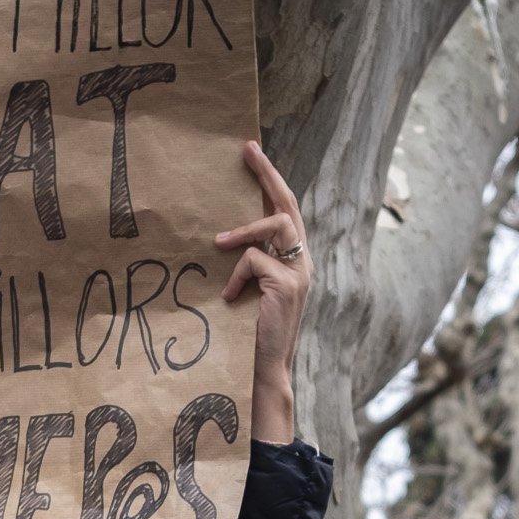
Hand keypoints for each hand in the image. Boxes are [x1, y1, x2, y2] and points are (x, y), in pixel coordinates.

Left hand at [217, 142, 309, 444]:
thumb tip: (216, 234)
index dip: (271, 180)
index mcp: (292, 259)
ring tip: (217, 242)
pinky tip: (229, 298)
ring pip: (277, 224)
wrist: (264, 369)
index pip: (284, 209)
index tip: (252, 151)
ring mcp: (298, 272)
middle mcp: (302, 261)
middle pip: (288, 204)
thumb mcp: (247, 289)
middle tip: (248, 149)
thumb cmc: (249, 333)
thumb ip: (245, 262)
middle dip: (268, 174)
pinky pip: (254, 261)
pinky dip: (236, 277)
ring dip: (244, 230)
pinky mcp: (286, 286)